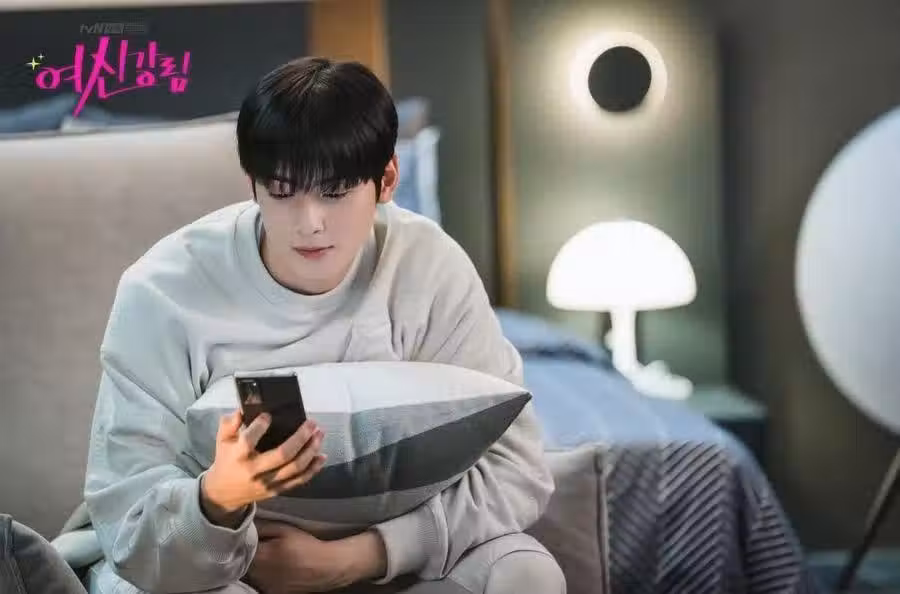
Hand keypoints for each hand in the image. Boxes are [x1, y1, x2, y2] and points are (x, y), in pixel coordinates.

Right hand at [200, 411, 326, 526]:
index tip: (269, 415)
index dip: (260, 426)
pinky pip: (299, 480)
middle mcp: (254, 471)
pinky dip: (313, 469)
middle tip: (312, 423)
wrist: (224, 494)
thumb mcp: (222, 441)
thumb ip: (229, 424)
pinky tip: (321, 456)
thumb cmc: (226, 460)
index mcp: (238, 456)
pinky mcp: (276, 490)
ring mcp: (267, 483)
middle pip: (283, 454)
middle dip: (301, 437)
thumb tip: (241, 411)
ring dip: (311, 450)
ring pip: (295, 467)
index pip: (249, 440)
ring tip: (319, 434)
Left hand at [245, 520, 387, 593]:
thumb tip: (247, 524)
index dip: (245, 542)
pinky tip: (275, 569)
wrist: (326, 567)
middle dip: (250, 554)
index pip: (242, 549)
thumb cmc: (306, 545)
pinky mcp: (273, 593)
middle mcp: (259, 575)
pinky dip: (264, 576)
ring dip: (256, 566)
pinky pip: (262, 583)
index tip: (250, 537)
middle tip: (261, 546)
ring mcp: (266, 586)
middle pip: (245, 563)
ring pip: (252, 574)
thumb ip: (264, 527)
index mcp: (261, 557)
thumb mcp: (285, 529)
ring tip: (270, 557)